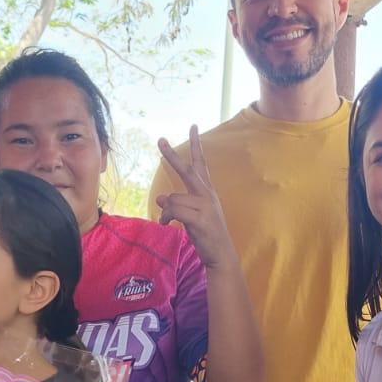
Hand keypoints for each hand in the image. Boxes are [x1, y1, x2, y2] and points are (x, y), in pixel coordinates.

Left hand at [154, 128, 237, 269]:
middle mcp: (207, 194)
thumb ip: (178, 204)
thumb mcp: (191, 216)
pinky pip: (174, 210)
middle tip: (159, 140)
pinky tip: (166, 224)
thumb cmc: (207, 234)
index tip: (193, 126)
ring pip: (173, 198)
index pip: (201, 163)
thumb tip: (161, 197)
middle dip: (171, 155)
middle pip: (187, 170)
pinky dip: (166, 217)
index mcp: (207, 191)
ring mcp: (205, 205)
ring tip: (166, 221)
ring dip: (166, 211)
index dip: (196, 145)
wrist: (221, 254)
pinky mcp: (200, 218)